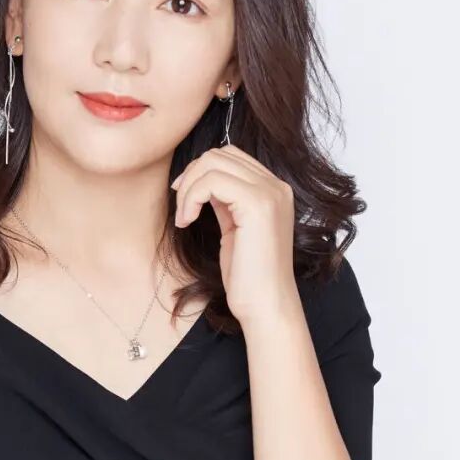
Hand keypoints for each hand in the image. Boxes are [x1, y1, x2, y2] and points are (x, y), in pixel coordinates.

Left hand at [170, 145, 295, 322]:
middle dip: (192, 177)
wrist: (265, 305)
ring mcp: (270, 193)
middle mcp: (276, 186)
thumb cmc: (248, 276)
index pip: (231, 156)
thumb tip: (202, 182)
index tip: (185, 200)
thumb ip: (226, 201)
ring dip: (188, 188)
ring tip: (185, 218)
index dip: (201, 172)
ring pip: (213, 163)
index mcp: (274, 190)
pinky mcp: (257, 204)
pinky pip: (211, 181)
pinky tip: (188, 221)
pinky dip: (191, 198)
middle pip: (220, 154)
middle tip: (182, 209)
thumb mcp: (234, 229)